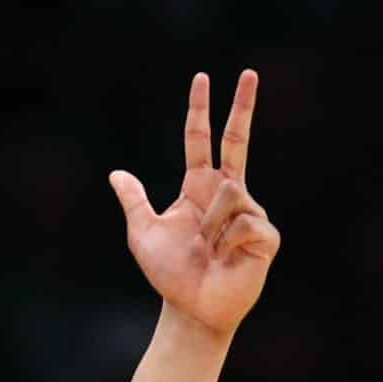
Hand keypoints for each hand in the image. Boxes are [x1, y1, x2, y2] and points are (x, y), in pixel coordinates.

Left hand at [112, 71, 281, 335]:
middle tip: (248, 71)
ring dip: (211, 225)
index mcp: (199, 188)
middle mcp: (228, 193)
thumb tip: (116, 174)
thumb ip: (135, 203)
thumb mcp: (143, 235)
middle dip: (242, 105)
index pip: (201, 141)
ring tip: (209, 249)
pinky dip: (227, 242)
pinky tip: (227, 258)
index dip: (200, 111)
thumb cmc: (170, 275)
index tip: (201, 79)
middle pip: (237, 140)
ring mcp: (250, 211)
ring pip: (230, 193)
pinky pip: (243, 221)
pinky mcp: (266, 234)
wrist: (191, 309)